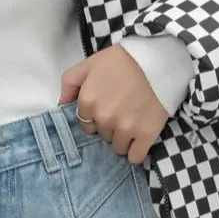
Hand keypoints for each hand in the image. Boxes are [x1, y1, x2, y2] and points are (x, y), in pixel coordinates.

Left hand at [56, 44, 169, 164]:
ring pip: (118, 147)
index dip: (96, 117)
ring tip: (132, 121)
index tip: (107, 107)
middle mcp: (104, 119)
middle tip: (122, 111)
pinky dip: (136, 152)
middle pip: (102, 135)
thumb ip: (69, 84)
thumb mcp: (88, 64)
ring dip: (123, 138)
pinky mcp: (146, 134)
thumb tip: (61, 106)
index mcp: (88, 103)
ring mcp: (125, 128)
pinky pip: (135, 157)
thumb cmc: (121, 61)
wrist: (157, 60)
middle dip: (110, 126)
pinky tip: (139, 141)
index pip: (85, 124)